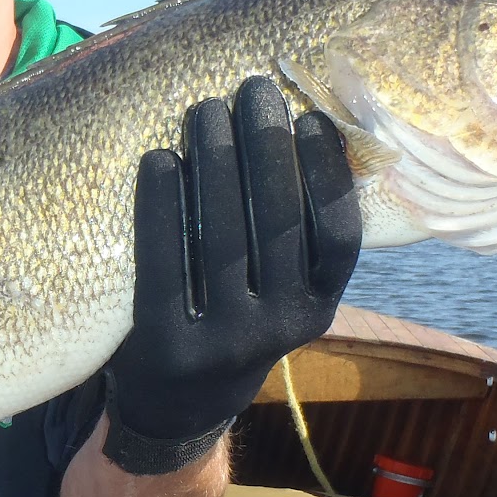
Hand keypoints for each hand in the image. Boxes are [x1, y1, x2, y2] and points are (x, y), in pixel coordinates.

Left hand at [102, 77, 360, 474]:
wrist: (177, 407)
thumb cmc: (232, 321)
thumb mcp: (279, 294)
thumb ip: (293, 239)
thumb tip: (308, 130)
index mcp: (319, 311)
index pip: (337, 235)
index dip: (328, 173)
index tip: (312, 116)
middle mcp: (281, 329)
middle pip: (278, 223)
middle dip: (267, 146)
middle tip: (252, 88)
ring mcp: (224, 341)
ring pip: (223, 236)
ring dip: (215, 161)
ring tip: (204, 109)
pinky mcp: (167, 345)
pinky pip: (165, 261)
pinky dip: (161, 204)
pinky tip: (158, 158)